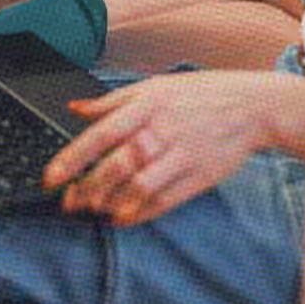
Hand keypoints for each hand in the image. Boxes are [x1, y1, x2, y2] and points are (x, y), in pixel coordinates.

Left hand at [43, 68, 304, 223]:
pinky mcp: (198, 176)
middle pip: (117, 164)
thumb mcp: (155, 86)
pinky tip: (123, 217)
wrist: (253, 107)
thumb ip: (113, 100)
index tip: (51, 177)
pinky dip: (139, 212)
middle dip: (88, 187)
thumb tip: (75, 108)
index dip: (73, 157)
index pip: (101, 133)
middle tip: (70, 201)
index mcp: (148, 104)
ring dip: (111, 202)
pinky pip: (163, 200)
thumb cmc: (200, 95)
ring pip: (138, 185)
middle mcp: (162, 129)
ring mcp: (182, 154)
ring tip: (94, 209)